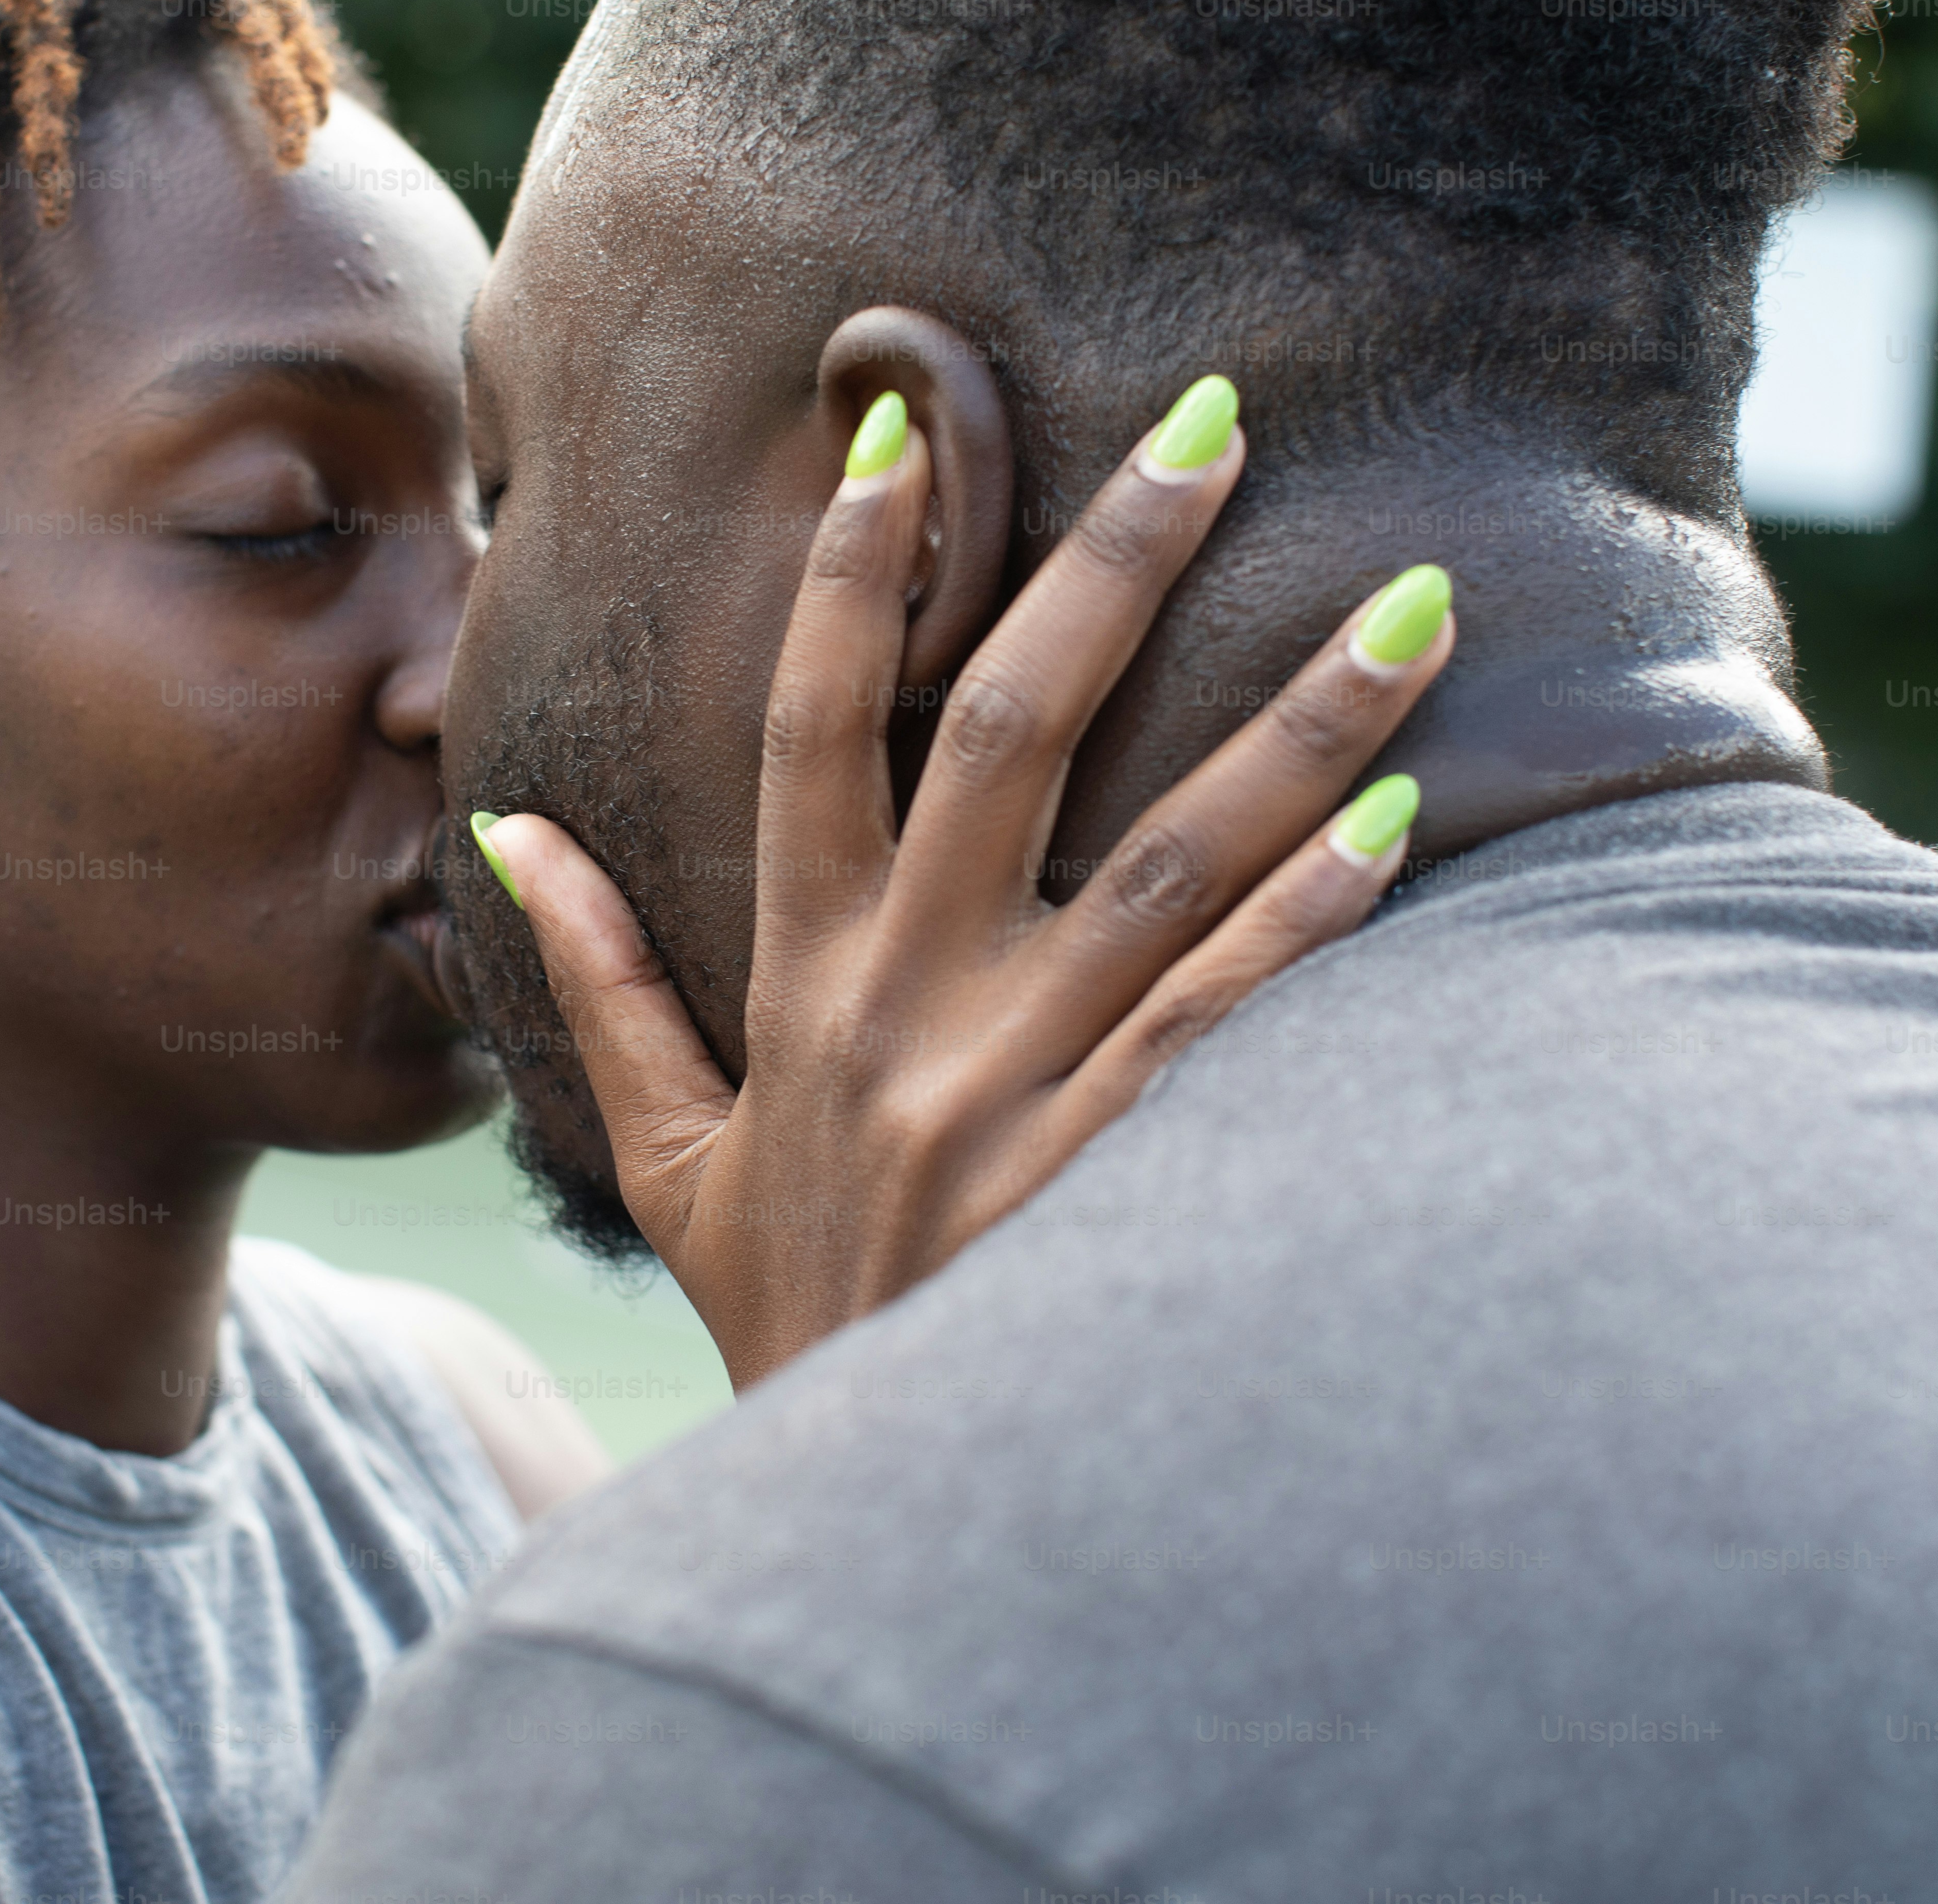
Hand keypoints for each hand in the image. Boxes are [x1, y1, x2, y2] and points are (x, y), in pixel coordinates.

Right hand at [471, 375, 1456, 1386]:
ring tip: (1417, 605)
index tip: (899, 434)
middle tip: (1222, 421)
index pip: (812, 730)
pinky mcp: (1115, 1172)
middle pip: (1015, 733)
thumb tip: (520, 833)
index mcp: (802, 980)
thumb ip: (604, 984)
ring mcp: (1017, 1086)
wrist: (868, 1516)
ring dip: (1299, 726)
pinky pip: (1229, 1022)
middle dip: (1118, 566)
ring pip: (1167, 862)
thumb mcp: (668, 1156)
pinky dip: (1313, 923)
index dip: (847, 578)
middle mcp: (908, 1005)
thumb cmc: (788, 1308)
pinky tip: (1403, 826)